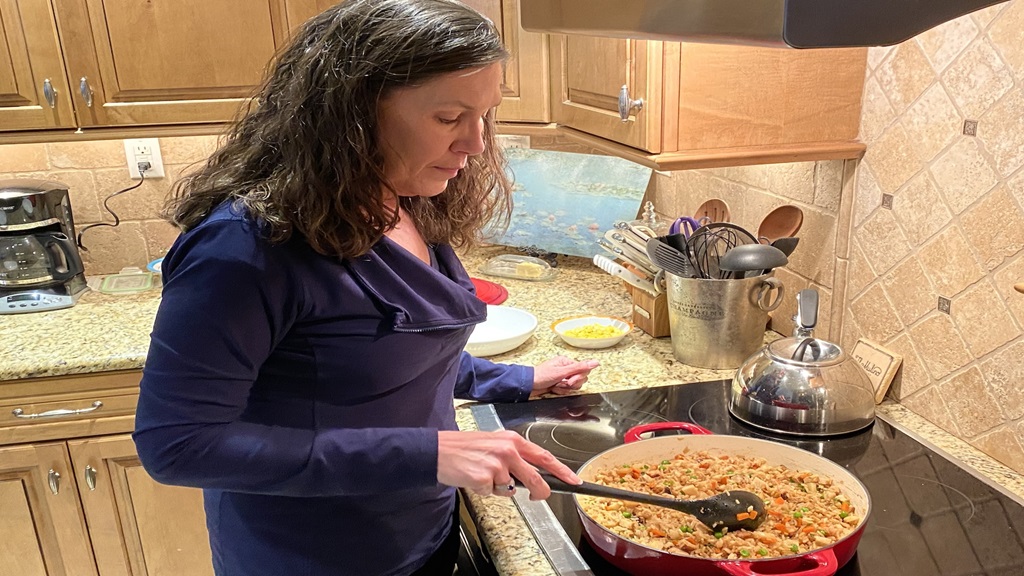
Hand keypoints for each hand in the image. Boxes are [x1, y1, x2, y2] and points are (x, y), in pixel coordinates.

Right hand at [437, 430, 580, 499]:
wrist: (438, 450)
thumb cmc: (464, 447)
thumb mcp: (494, 443)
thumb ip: (514, 457)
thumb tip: (529, 476)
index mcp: (512, 440)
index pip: (544, 456)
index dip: (562, 471)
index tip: (573, 480)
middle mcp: (508, 450)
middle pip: (535, 479)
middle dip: (539, 492)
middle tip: (537, 497)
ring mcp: (497, 465)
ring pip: (511, 489)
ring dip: (498, 488)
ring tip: (482, 474)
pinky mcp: (484, 478)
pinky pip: (492, 493)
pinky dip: (483, 490)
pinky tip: (473, 478)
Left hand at [530, 356, 599, 397]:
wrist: (528, 386)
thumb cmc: (541, 376)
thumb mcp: (562, 372)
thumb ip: (579, 367)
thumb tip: (595, 362)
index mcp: (567, 362)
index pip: (584, 370)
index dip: (578, 377)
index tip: (570, 380)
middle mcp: (566, 369)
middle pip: (580, 379)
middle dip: (571, 384)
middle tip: (561, 383)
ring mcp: (563, 378)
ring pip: (574, 386)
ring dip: (565, 388)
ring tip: (555, 386)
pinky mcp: (560, 385)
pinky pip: (567, 391)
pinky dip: (560, 391)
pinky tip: (553, 389)